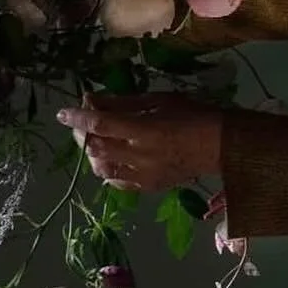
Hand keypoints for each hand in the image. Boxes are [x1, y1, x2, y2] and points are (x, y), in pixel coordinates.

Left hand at [58, 93, 223, 191]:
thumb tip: (92, 99)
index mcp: (145, 130)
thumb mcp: (159, 100)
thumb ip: (123, 103)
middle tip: (82, 122)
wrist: (224, 147)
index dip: (78, 117)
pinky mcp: (148, 187)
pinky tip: (110, 158)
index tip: (63, 113)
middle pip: (95, 148)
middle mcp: (140, 156)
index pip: (100, 124)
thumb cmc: (194, 115)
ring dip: (92, 153)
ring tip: (96, 140)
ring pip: (101, 168)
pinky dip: (106, 169)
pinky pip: (116, 182)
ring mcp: (143, 175)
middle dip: (82, 133)